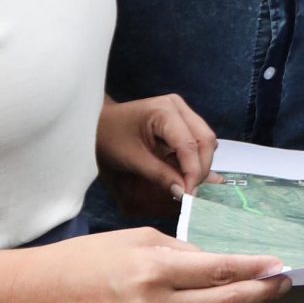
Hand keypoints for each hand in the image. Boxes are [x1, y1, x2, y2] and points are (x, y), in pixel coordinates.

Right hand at [31, 227, 289, 302]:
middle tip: (280, 283)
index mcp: (152, 273)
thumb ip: (183, 254)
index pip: (220, 273)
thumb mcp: (138, 239)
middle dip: (259, 294)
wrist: (38, 301)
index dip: (256, 271)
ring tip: (196, 293)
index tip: (280, 267)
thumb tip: (220, 266)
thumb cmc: (87, 260)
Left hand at [97, 94, 217, 203]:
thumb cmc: (109, 138)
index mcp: (164, 111)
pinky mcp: (181, 119)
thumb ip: (160, 175)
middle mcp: (177, 106)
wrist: (97, 124)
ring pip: (205, 140)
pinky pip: (197, 140)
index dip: (193, 172)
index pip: (189, 145)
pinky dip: (194, 158)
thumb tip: (184, 193)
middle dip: (201, 169)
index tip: (189, 196)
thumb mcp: (132, 159)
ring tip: (186, 184)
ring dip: (200, 164)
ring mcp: (181, 111)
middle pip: (205, 140)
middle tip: (190, 193)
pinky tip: (183, 172)